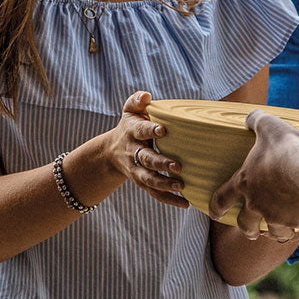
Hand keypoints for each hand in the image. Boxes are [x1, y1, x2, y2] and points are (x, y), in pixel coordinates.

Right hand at [114, 91, 188, 207]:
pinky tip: (185, 203)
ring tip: (181, 185)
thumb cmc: (131, 124)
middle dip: (161, 163)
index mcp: (133, 132)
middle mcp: (134, 152)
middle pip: (146, 159)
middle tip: (178, 166)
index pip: (141, 131)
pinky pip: (154, 193)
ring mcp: (137, 170)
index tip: (163, 130)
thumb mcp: (130, 110)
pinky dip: (169, 199)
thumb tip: (146, 95)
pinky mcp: (143, 182)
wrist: (113, 151)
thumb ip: (136, 101)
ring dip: (164, 184)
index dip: (151, 130)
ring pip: (149, 179)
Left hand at [209, 110, 298, 239]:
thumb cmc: (287, 148)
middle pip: (245, 225)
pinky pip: (295, 231)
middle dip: (248, 229)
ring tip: (281, 231)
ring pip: (272, 233)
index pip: (221, 199)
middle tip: (252, 231)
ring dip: (275, 232)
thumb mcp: (268, 126)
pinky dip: (297, 229)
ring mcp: (275, 216)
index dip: (216, 207)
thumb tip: (250, 117)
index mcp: (244, 182)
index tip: (215, 214)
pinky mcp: (295, 222)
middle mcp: (256, 204)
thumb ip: (256, 121)